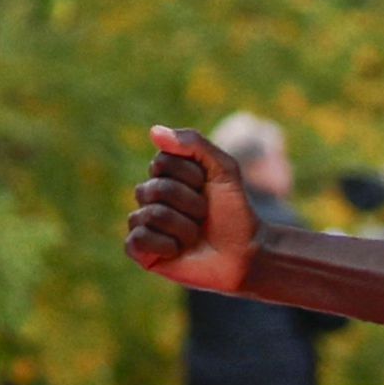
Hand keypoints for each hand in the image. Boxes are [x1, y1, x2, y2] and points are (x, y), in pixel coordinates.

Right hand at [128, 127, 264, 292]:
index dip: (191, 176)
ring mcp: (144, 225)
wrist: (247, 252)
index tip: (208, 189)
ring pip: (150, 215)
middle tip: (205, 216)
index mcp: (164, 176)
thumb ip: (194, 143)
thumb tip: (154, 131)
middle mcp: (150, 198)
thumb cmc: (235, 211)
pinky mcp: (142, 253)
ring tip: (196, 235)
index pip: (162, 163)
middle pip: (156, 189)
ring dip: (184, 227)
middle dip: (190, 203)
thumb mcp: (223, 169)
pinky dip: (164, 245)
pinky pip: (136, 240)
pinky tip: (177, 251)